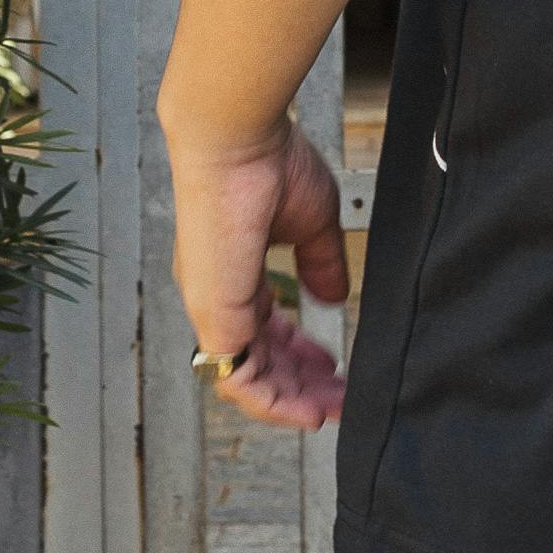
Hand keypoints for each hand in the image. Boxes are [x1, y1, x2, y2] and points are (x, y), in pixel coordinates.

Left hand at [170, 114, 350, 429]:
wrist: (235, 140)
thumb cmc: (265, 164)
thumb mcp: (309, 223)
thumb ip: (320, 264)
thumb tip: (334, 297)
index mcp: (235, 276)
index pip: (266, 332)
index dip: (299, 356)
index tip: (333, 368)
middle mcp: (219, 298)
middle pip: (260, 362)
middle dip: (302, 386)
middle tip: (340, 399)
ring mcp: (212, 311)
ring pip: (248, 378)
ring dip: (291, 401)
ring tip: (329, 411)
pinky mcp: (215, 315)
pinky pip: (237, 378)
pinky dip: (271, 401)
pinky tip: (304, 410)